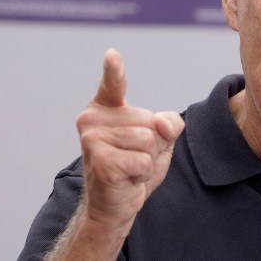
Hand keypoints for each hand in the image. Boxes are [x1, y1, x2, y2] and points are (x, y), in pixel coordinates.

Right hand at [76, 49, 184, 230]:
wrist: (114, 206)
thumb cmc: (134, 168)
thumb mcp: (160, 139)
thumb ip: (169, 123)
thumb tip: (162, 124)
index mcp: (103, 108)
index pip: (113, 84)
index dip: (114, 69)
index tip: (112, 54)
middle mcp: (92, 119)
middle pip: (150, 121)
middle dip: (153, 145)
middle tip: (132, 158)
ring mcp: (93, 140)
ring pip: (149, 141)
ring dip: (147, 160)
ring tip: (129, 168)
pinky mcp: (101, 160)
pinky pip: (143, 161)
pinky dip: (142, 174)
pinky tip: (126, 178)